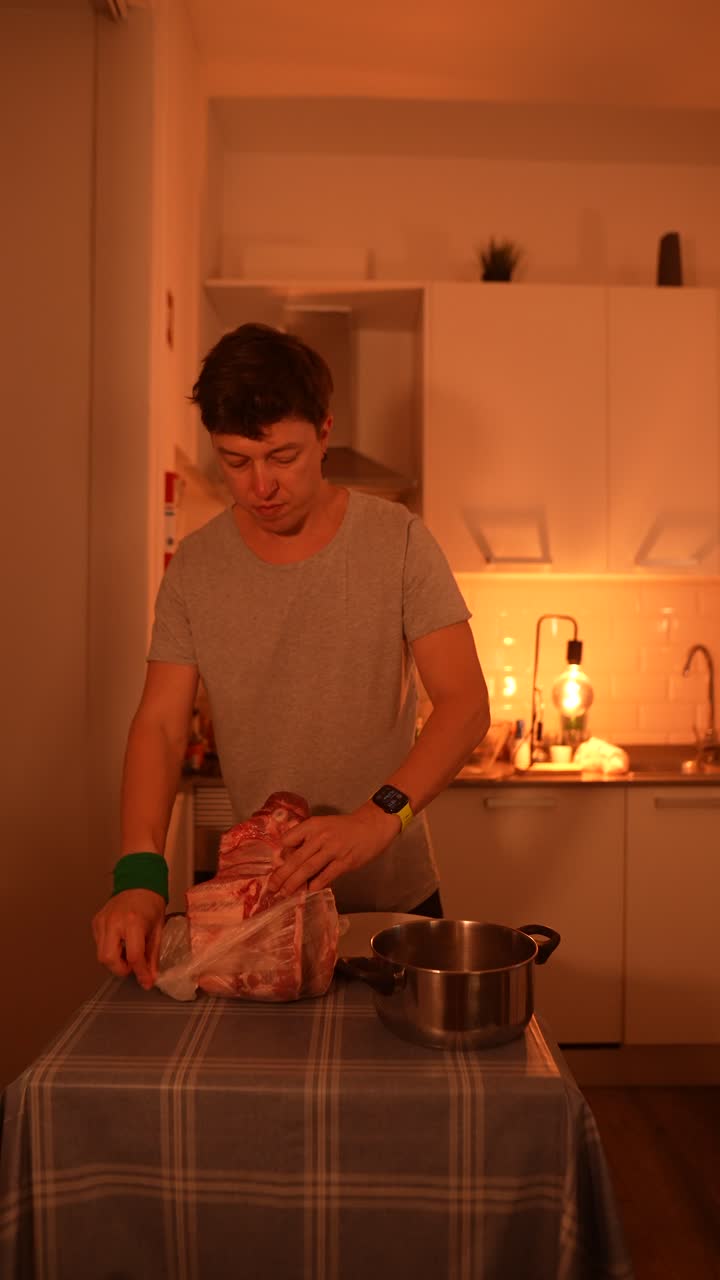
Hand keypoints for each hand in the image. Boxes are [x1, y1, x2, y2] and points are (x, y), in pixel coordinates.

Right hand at [92, 889, 165, 990]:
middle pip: (108, 959)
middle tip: (133, 966)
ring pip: (100, 954)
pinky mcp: (95, 922)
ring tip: (127, 953)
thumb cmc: (151, 905)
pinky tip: (120, 943)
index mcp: (133, 922)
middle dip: (120, 969)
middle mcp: (114, 922)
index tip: (146, 982)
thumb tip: (150, 979)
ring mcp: (102, 921)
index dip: (140, 972)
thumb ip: (152, 956)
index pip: (133, 956)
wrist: (139, 883)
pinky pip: (99, 944)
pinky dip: (109, 950)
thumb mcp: (157, 930)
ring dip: (114, 961)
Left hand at [268, 804, 400, 897]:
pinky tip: (309, 891)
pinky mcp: (345, 861)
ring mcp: (333, 849)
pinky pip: (326, 875)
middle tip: (271, 887)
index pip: (288, 839)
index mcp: (312, 825)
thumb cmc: (345, 828)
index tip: (278, 865)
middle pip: (296, 858)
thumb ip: (308, 839)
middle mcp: (320, 836)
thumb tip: (291, 859)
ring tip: (285, 892)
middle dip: (282, 874)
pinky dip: (316, 884)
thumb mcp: (323, 825)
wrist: (372, 825)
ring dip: (294, 882)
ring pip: (308, 868)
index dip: (282, 854)